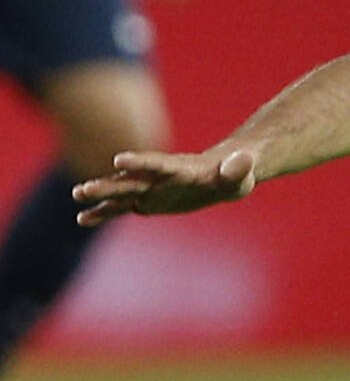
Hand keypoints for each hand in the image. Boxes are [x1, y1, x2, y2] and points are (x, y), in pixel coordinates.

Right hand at [73, 147, 255, 225]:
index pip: (157, 165)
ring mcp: (150, 189)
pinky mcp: (147, 201)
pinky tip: (82, 219)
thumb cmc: (235, 173)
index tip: (119, 161)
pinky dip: (103, 213)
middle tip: (82, 189)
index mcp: (179, 169)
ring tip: (76, 196)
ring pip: (120, 192)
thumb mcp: (241, 172)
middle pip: (130, 180)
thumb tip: (243, 161)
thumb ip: (238, 168)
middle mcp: (158, 177)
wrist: (224, 175)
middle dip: (108, 184)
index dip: (140, 163)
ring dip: (99, 195)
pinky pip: (122, 208)